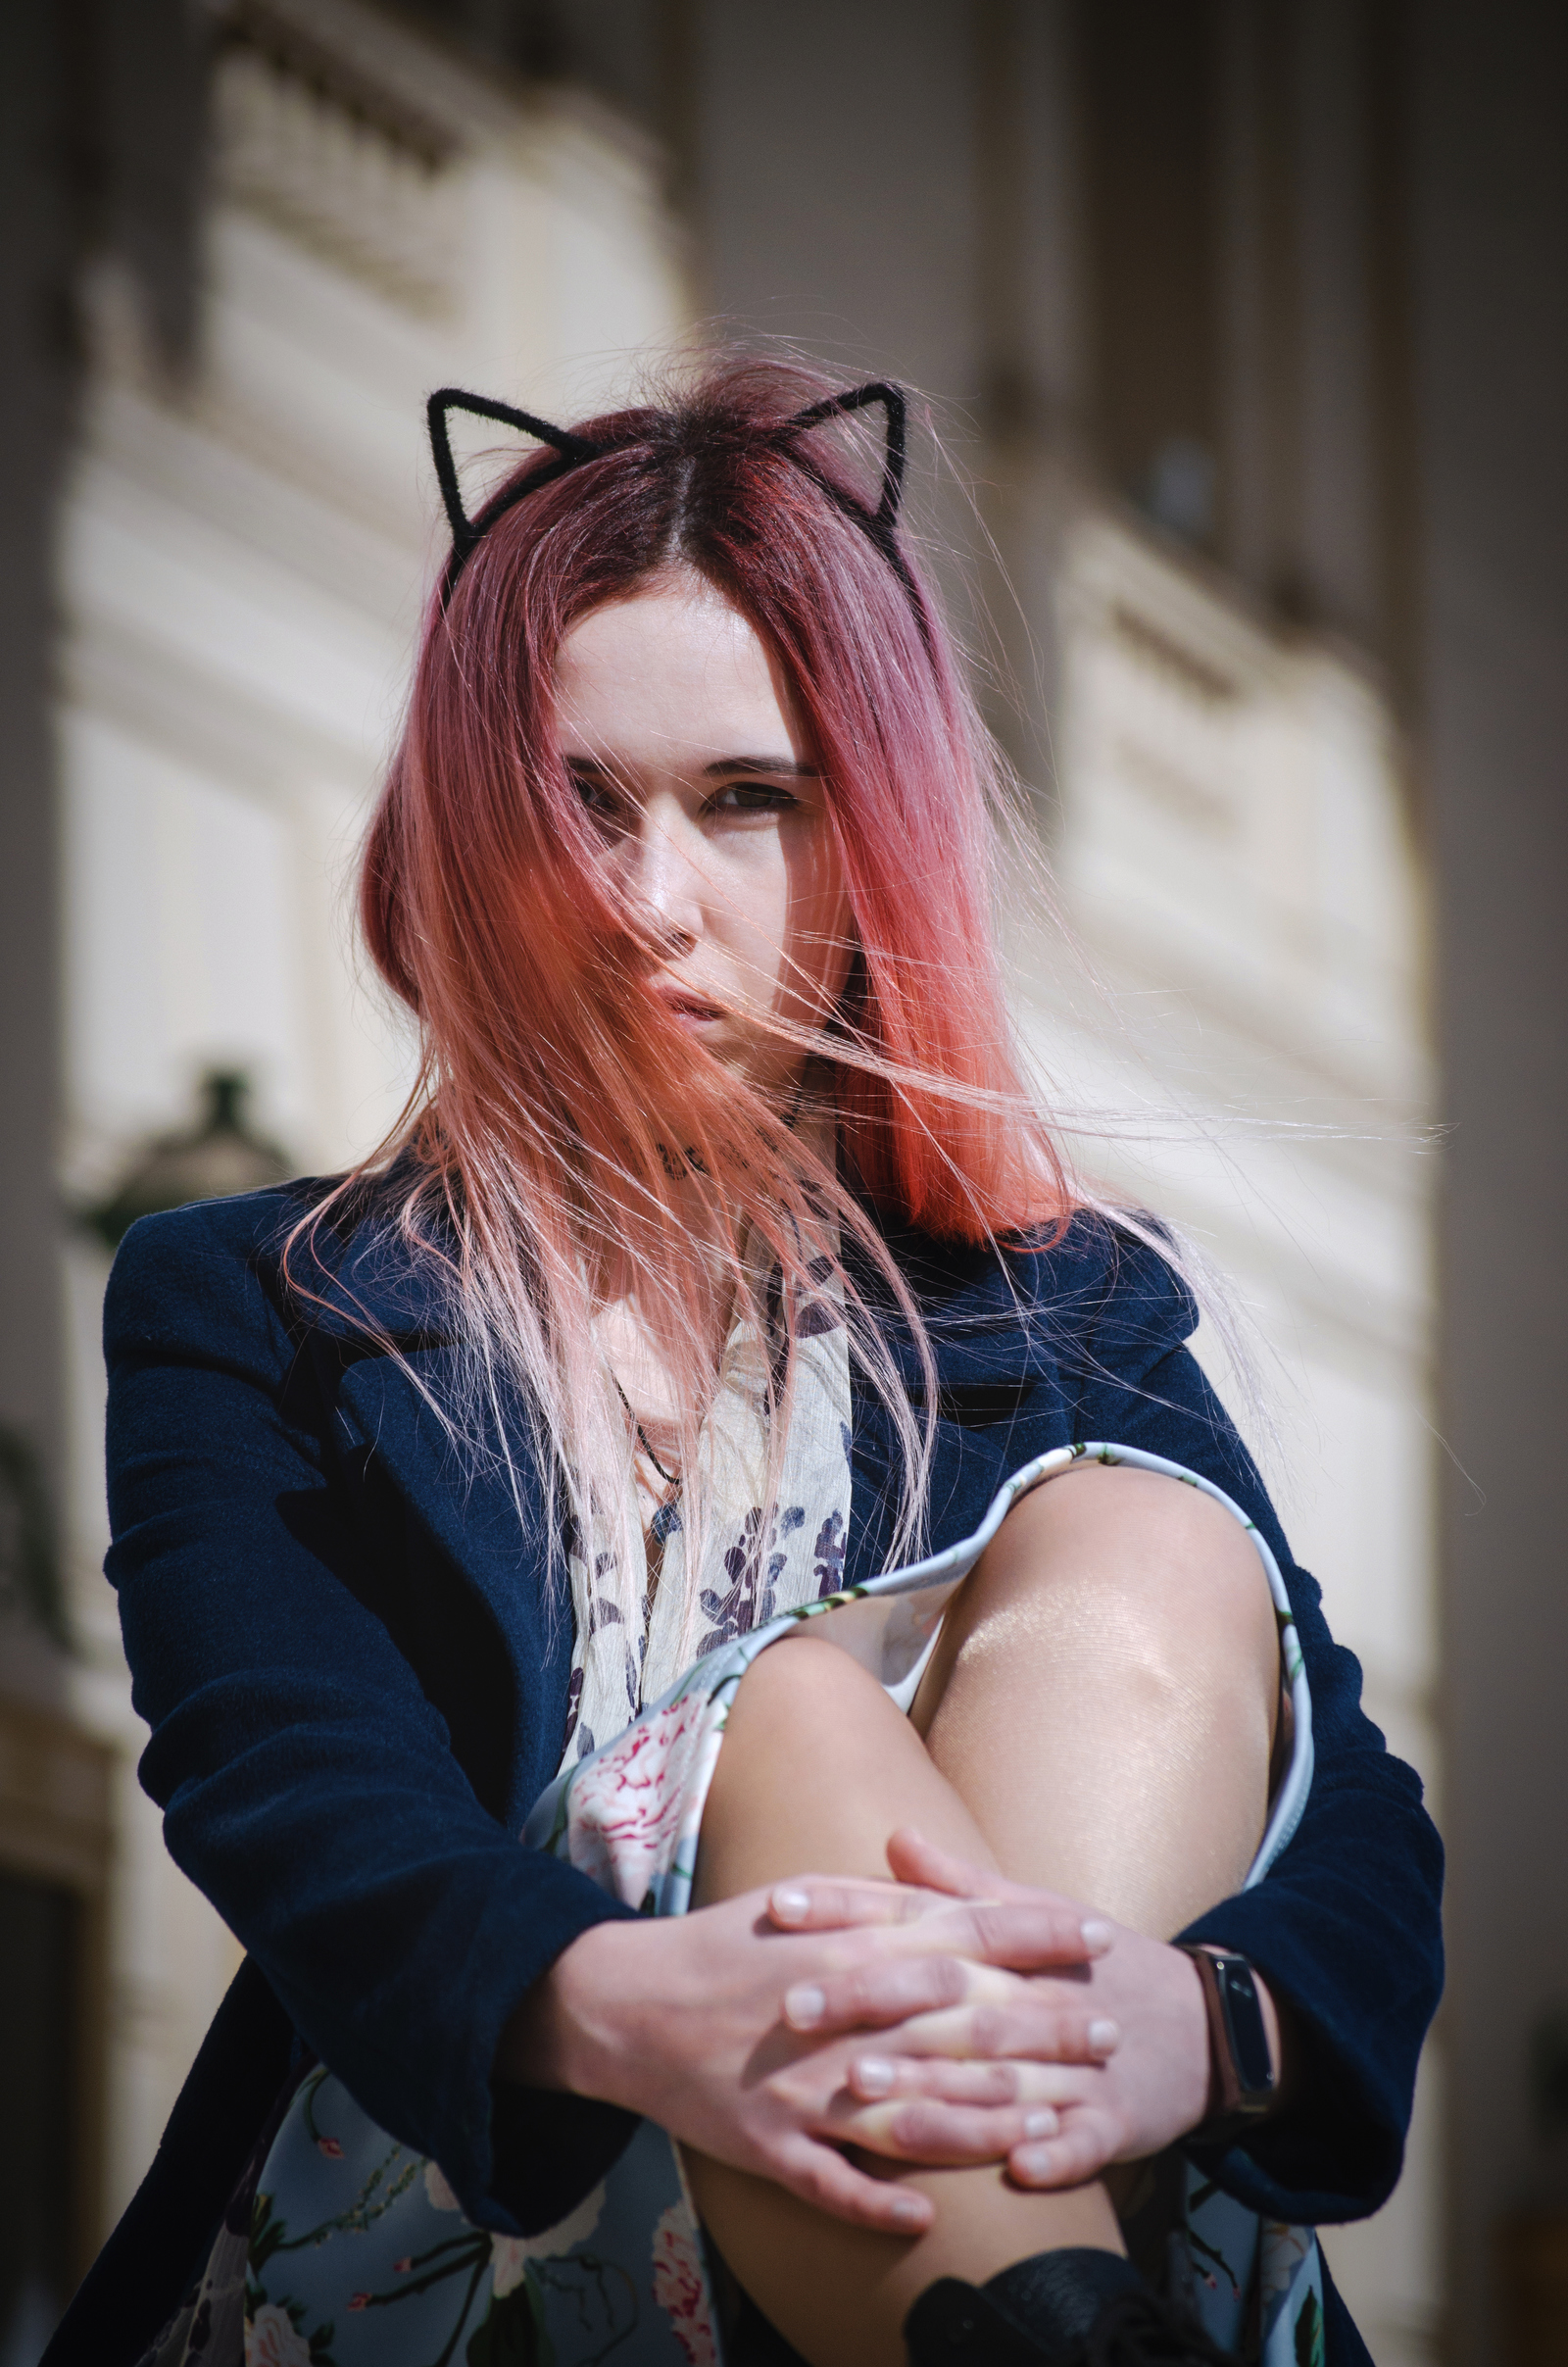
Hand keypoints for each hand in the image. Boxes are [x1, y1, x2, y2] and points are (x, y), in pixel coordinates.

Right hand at [501, 1875, 1114, 2233]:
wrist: (629, 2003)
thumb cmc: (727, 1945)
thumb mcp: (806, 1900)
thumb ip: (883, 1902)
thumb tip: (955, 1900)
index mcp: (849, 1944)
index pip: (963, 1932)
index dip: (1035, 1933)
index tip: (1098, 1937)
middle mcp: (841, 2012)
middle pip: (960, 2022)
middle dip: (1043, 2029)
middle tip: (1110, 2036)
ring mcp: (805, 2086)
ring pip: (914, 2109)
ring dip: (989, 2119)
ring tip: (1056, 2124)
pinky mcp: (770, 2145)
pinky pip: (832, 2182)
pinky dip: (878, 2202)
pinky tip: (928, 2218)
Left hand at [767, 1829, 1264, 2191]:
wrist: (1199, 2024)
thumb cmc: (1092, 1969)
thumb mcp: (1032, 1913)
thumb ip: (956, 1886)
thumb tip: (894, 1835)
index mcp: (1003, 1943)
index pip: (914, 1916)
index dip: (847, 1908)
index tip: (778, 1904)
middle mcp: (1030, 1994)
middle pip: (943, 1994)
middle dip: (870, 2000)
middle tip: (793, 2010)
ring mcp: (1075, 2059)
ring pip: (998, 2076)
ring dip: (934, 2089)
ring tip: (868, 2097)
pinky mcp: (1116, 2118)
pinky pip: (1084, 2139)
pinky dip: (1055, 2151)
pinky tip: (1017, 2169)